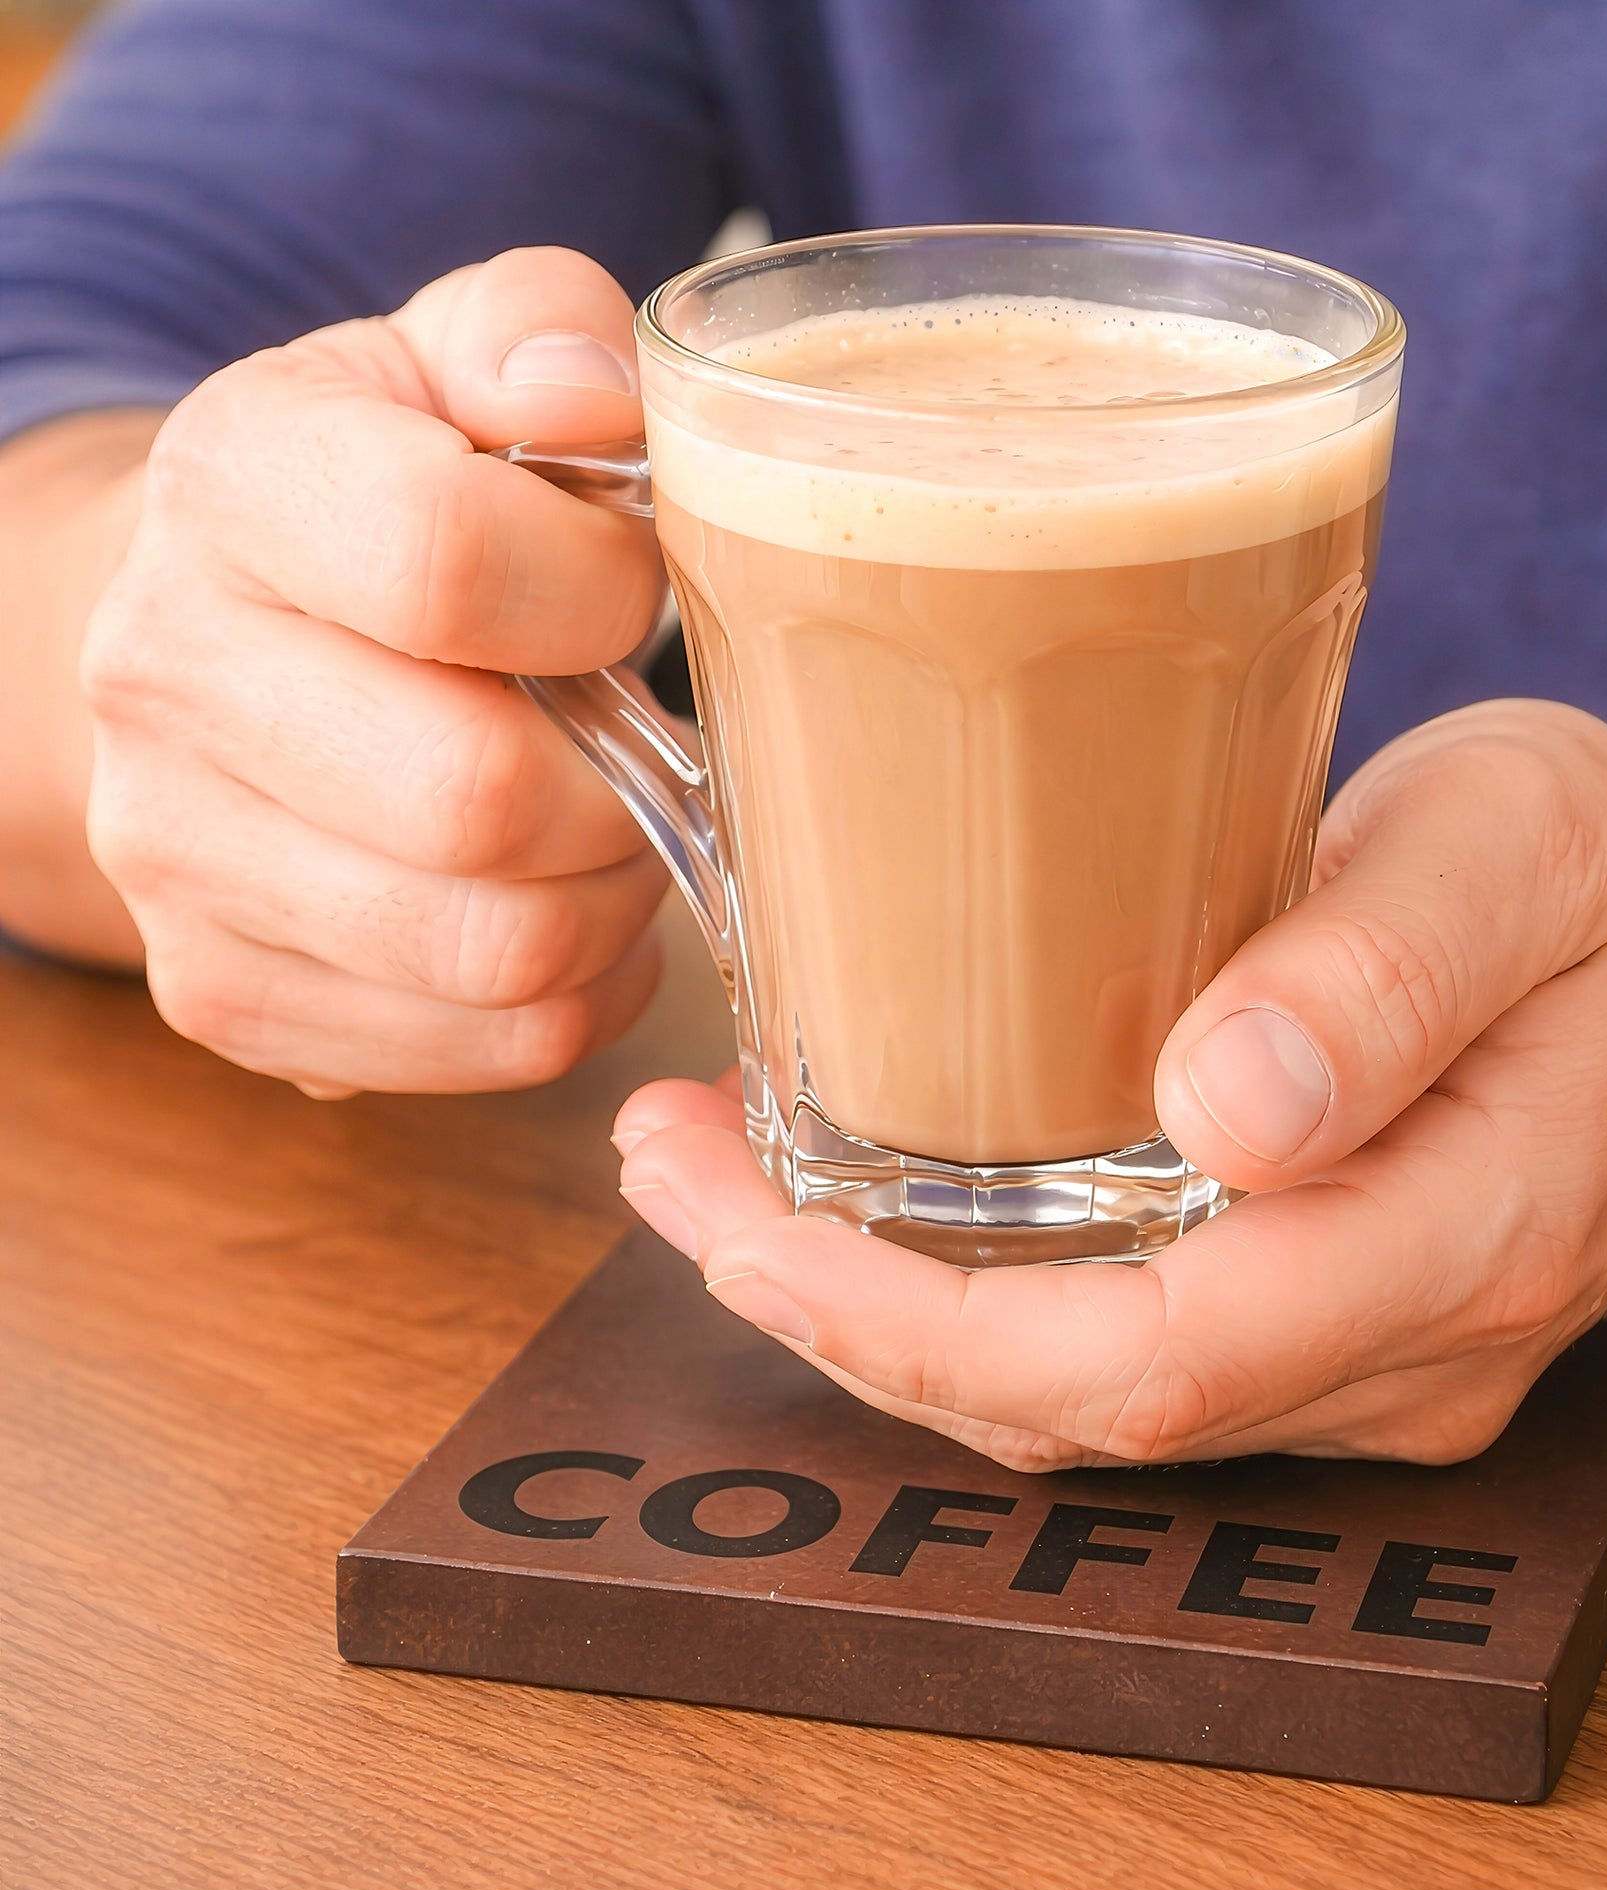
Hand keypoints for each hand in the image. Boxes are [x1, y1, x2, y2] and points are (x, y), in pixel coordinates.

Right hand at [79, 248, 665, 1093]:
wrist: (214, 638)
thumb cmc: (383, 499)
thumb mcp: (451, 368)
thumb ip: (541, 333)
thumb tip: (593, 400)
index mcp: (232, 485)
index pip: (447, 562)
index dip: (601, 592)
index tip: (627, 592)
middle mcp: (165, 678)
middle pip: (479, 800)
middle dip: (627, 785)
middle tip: (648, 749)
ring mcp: (177, 860)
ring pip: (499, 953)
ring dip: (615, 903)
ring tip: (613, 830)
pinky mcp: (228, 997)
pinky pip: (489, 1047)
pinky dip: (579, 996)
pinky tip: (563, 910)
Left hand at [611, 702, 1606, 1469]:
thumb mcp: (1521, 851)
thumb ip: (1387, 978)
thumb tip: (1225, 1110)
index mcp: (1461, 1244)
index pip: (1148, 1363)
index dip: (917, 1326)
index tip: (737, 1220)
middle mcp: (1399, 1353)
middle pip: (1071, 1409)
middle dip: (837, 1314)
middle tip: (664, 1161)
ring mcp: (1356, 1360)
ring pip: (1068, 1401)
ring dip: (871, 1310)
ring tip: (709, 1169)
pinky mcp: (1314, 1320)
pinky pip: (1104, 1350)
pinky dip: (954, 1293)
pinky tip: (854, 1191)